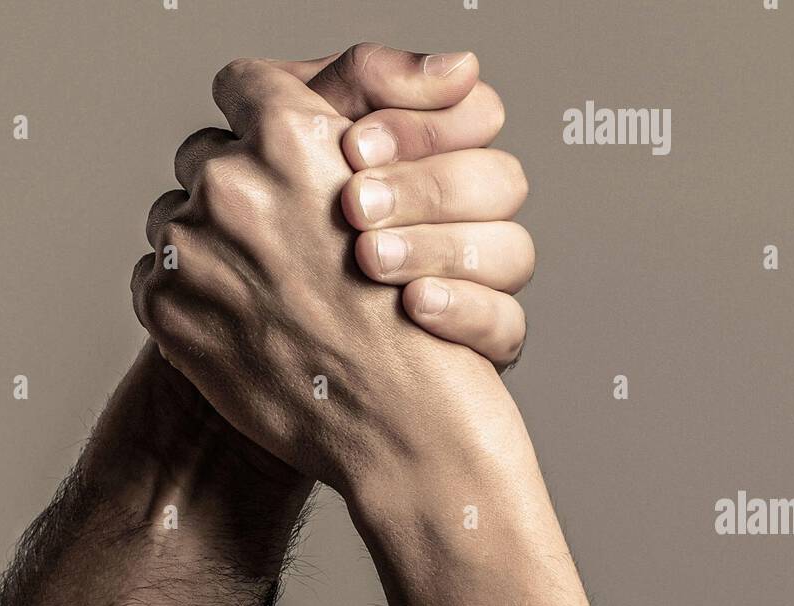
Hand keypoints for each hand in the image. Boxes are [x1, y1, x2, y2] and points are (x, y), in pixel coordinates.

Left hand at [132, 46, 531, 491]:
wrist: (396, 420)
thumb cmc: (409, 319)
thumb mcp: (394, 201)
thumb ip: (326, 152)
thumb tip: (279, 134)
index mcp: (290, 138)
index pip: (242, 85)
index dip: (256, 115)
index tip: (265, 146)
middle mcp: (231, 182)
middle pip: (203, 157)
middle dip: (232, 190)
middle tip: (273, 241)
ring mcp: (190, 247)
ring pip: (173, 218)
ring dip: (205, 245)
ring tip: (258, 291)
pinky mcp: (167, 307)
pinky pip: (155, 278)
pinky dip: (186, 296)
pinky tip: (237, 323)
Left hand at [276, 46, 531, 366]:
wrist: (282, 348)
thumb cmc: (280, 234)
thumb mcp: (301, 138)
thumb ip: (362, 82)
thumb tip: (455, 68)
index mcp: (441, 157)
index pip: (479, 114)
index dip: (423, 125)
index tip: (351, 147)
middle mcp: (473, 216)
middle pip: (502, 181)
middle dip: (424, 189)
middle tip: (354, 205)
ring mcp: (485, 283)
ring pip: (514, 252)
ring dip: (439, 248)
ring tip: (369, 258)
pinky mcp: (485, 345)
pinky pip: (507, 327)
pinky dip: (464, 310)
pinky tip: (414, 305)